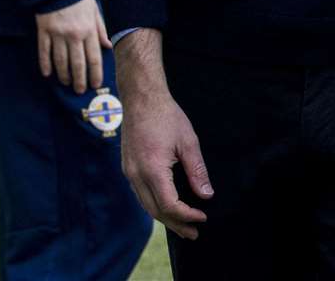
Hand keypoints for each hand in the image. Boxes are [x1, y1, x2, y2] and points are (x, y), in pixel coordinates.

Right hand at [34, 0, 109, 94]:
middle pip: (78, 63)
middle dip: (80, 79)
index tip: (95, 84)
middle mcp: (74, 35)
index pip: (94, 57)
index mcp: (89, 30)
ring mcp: (57, 35)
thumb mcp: (95, 12)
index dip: (95, 73)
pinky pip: (44, 52)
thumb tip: (108, 46)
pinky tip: (48, 74)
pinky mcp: (43, 32)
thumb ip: (101, 30)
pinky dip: (46, 64)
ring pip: (60, 61)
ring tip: (66, 83)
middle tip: (80, 90)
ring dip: (64, 74)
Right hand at [120, 76, 212, 239]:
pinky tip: (167, 208)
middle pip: (155, 211)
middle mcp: (136, 175)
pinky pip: (141, 195)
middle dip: (176, 224)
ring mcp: (129, 173)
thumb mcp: (188, 141)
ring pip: (146, 205)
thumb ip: (197, 170)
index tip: (202, 217)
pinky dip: (155, 205)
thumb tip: (206, 194)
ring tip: (183, 226)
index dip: (186, 215)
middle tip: (194, 233)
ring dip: (164, 218)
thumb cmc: (167, 117)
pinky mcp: (128, 169)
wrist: (141, 100)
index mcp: (152, 169)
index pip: (168, 204)